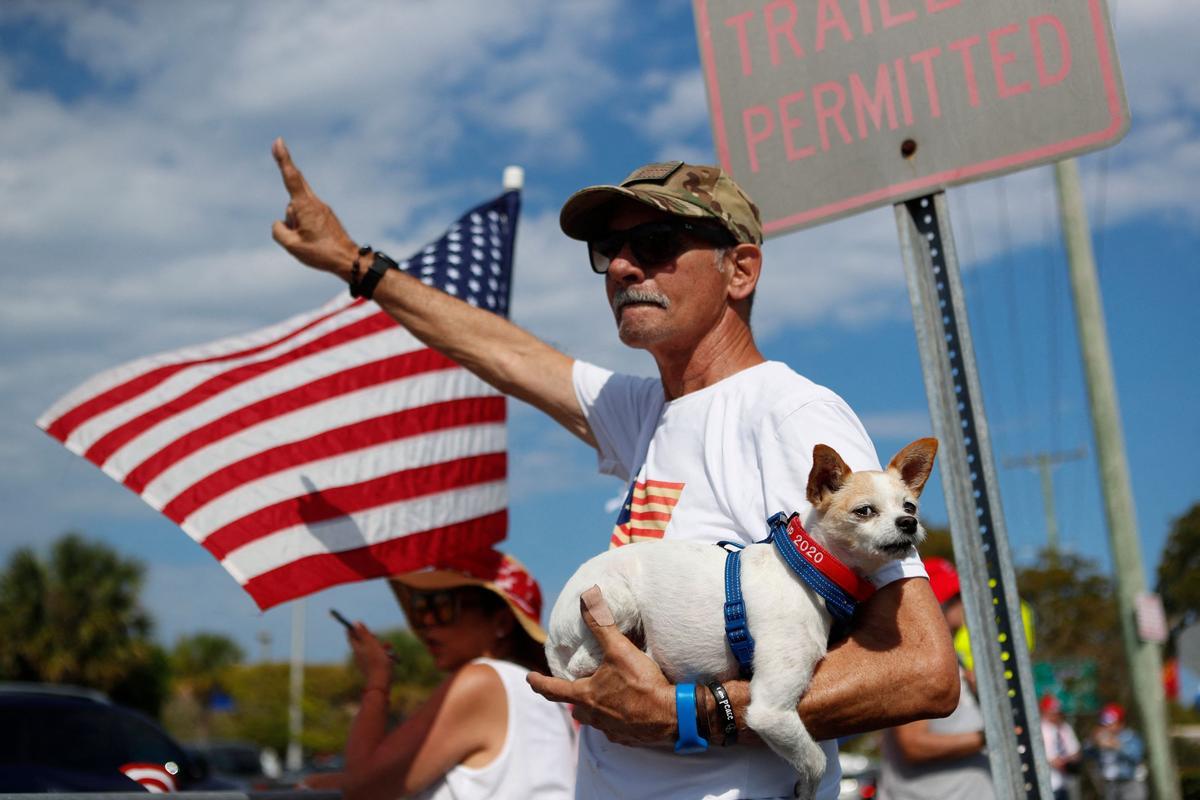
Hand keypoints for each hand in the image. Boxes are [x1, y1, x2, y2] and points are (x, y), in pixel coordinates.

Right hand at [270, 137, 358, 277]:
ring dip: (295, 223)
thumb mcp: (292, 246)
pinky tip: (313, 240)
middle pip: (295, 185)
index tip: (278, 142)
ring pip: (297, 210)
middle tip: (278, 146)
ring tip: (309, 241)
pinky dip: (302, 226)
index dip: (283, 159)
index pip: (291, 178)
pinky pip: (306, 217)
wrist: (349, 260)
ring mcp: (321, 209)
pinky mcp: (325, 216)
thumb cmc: (321, 253)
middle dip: (287, 170)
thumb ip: (279, 230)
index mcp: (306, 206)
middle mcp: (314, 203)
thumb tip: (281, 223)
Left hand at [347, 621, 392, 688]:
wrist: (380, 681)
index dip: (354, 628)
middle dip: (370, 637)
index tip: (359, 624)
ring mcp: (365, 661)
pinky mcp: (372, 666)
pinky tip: (389, 656)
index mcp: (356, 648)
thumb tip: (355, 623)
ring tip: (387, 647)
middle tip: (375, 635)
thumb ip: (363, 633)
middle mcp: (359, 654)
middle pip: (362, 641)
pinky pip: (376, 656)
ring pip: (371, 648)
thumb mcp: (371, 643)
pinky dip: (382, 653)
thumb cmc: (377, 660)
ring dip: (379, 645)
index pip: (351, 635)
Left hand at [527, 586, 675, 746]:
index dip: (539, 683)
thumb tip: (586, 601)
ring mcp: (611, 730)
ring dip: (594, 709)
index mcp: (586, 696)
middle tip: (574, 688)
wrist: (671, 715)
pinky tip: (625, 711)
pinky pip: (614, 729)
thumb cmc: (641, 683)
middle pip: (575, 708)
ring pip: (594, 720)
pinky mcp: (628, 738)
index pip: (553, 690)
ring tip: (602, 697)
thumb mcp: (619, 650)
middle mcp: (594, 716)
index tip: (529, 678)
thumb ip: (601, 625)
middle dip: (572, 698)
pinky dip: (616, 719)